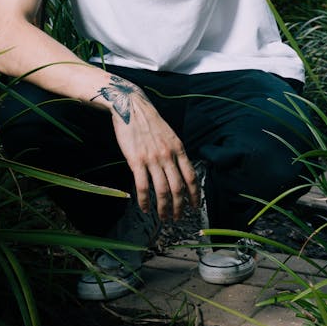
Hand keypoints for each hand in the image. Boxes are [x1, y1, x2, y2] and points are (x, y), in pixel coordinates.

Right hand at [97, 77, 198, 219]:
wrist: (132, 107)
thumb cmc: (149, 121)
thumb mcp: (169, 134)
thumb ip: (175, 152)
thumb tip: (180, 171)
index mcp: (178, 148)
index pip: (191, 177)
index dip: (194, 194)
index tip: (194, 206)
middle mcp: (167, 155)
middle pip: (178, 188)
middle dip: (179, 207)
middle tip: (177, 218)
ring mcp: (152, 159)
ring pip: (162, 190)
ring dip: (164, 208)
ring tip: (163, 217)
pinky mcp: (136, 161)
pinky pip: (142, 186)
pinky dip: (145, 200)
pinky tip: (144, 208)